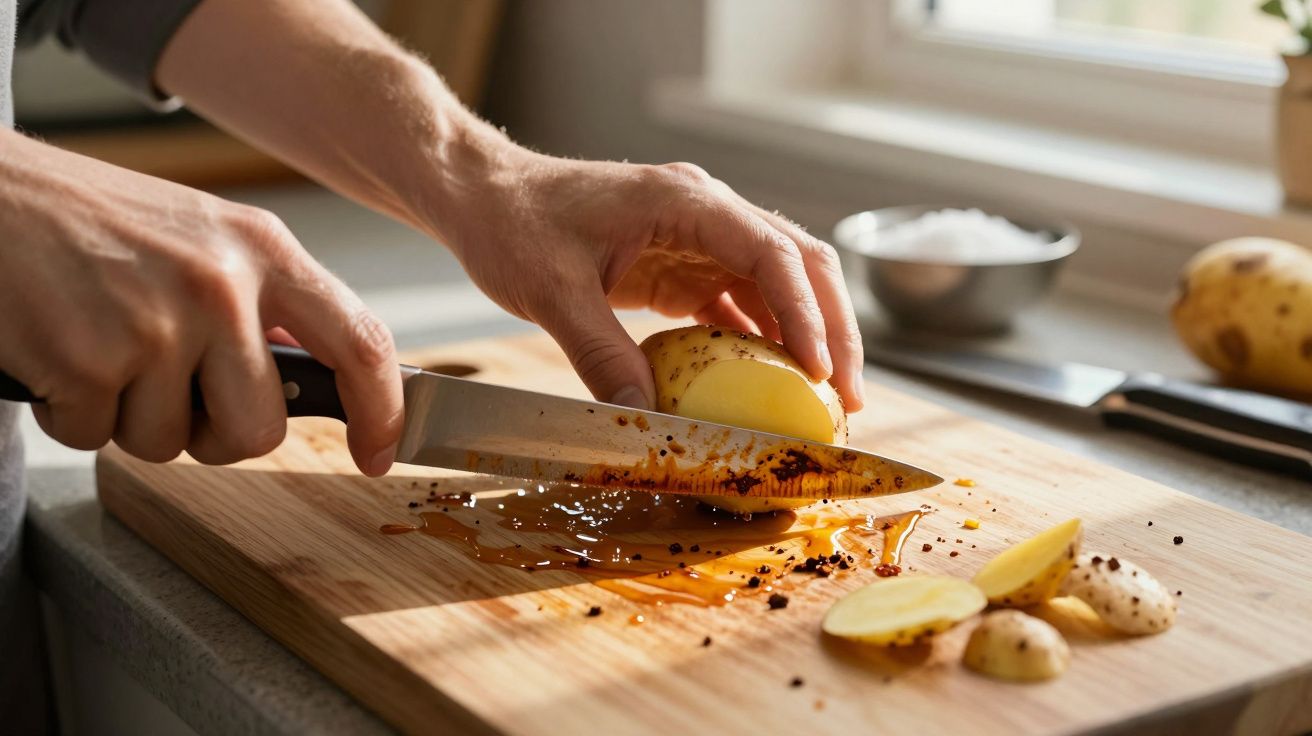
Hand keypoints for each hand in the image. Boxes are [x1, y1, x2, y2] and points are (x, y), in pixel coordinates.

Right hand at [0, 130, 401, 474]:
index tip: (380, 453)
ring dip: (130, 419)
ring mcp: (157, 323)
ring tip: (100, 348)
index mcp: (264, 250)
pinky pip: (97, 437)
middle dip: (216, 435)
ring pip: (171, 443)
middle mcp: (221, 285)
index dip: (381, 411)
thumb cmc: (91, 220)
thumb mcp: (204, 237)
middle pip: (261, 429)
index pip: (361, 342)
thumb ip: (265, 302)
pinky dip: (71, 413)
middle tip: (172, 393)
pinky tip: (58, 353)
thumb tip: (319, 380)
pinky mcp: (90, 359)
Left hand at [427, 148, 864, 412]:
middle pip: (798, 264)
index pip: (770, 252)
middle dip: (833, 329)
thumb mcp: (551, 291)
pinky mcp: (683, 265)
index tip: (820, 371)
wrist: (487, 196)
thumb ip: (600, 352)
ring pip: (779, 285)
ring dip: (807, 339)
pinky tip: (771, 385)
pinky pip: (739, 303)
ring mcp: (699, 238)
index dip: (805, 312)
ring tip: (825, 402)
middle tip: (848, 396)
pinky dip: (763, 342)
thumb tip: (645, 417)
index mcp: (685, 200)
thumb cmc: (514, 225)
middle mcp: (706, 212)